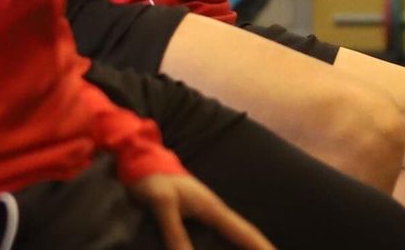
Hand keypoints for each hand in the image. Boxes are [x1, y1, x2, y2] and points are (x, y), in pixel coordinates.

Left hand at [129, 173, 272, 249]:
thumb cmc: (155, 180)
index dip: (262, 246)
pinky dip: (228, 244)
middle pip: (244, 234)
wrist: (143, 162)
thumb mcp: (163, 205)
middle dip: (259, 247)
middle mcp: (215, 212)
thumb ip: (175, 233)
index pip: (245, 232)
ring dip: (245, 245)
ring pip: (232, 235)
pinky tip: (225, 248)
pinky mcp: (194, 216)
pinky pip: (219, 235)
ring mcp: (206, 213)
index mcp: (213, 209)